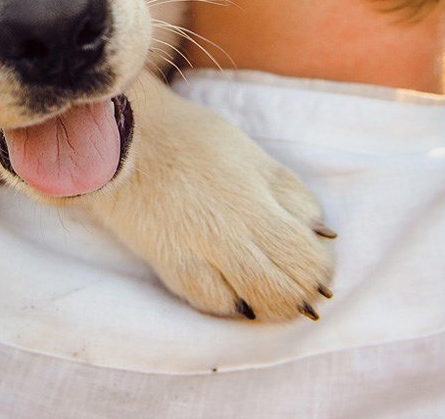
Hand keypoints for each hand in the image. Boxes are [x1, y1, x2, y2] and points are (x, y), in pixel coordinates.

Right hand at [80, 73, 336, 321]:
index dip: (320, 267)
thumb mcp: (251, 155)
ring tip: (273, 299)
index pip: (308, 253)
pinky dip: (231, 305)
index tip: (317, 263)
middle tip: (302, 290)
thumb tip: (321, 232)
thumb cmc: (190, 138)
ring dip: (273, 306)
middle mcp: (236, 229)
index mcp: (260, 197)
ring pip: (256, 301)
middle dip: (302, 293)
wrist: (123, 137)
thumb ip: (287, 193)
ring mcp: (202, 251)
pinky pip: (212, 302)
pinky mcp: (171, 264)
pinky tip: (236, 298)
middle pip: (288, 284)